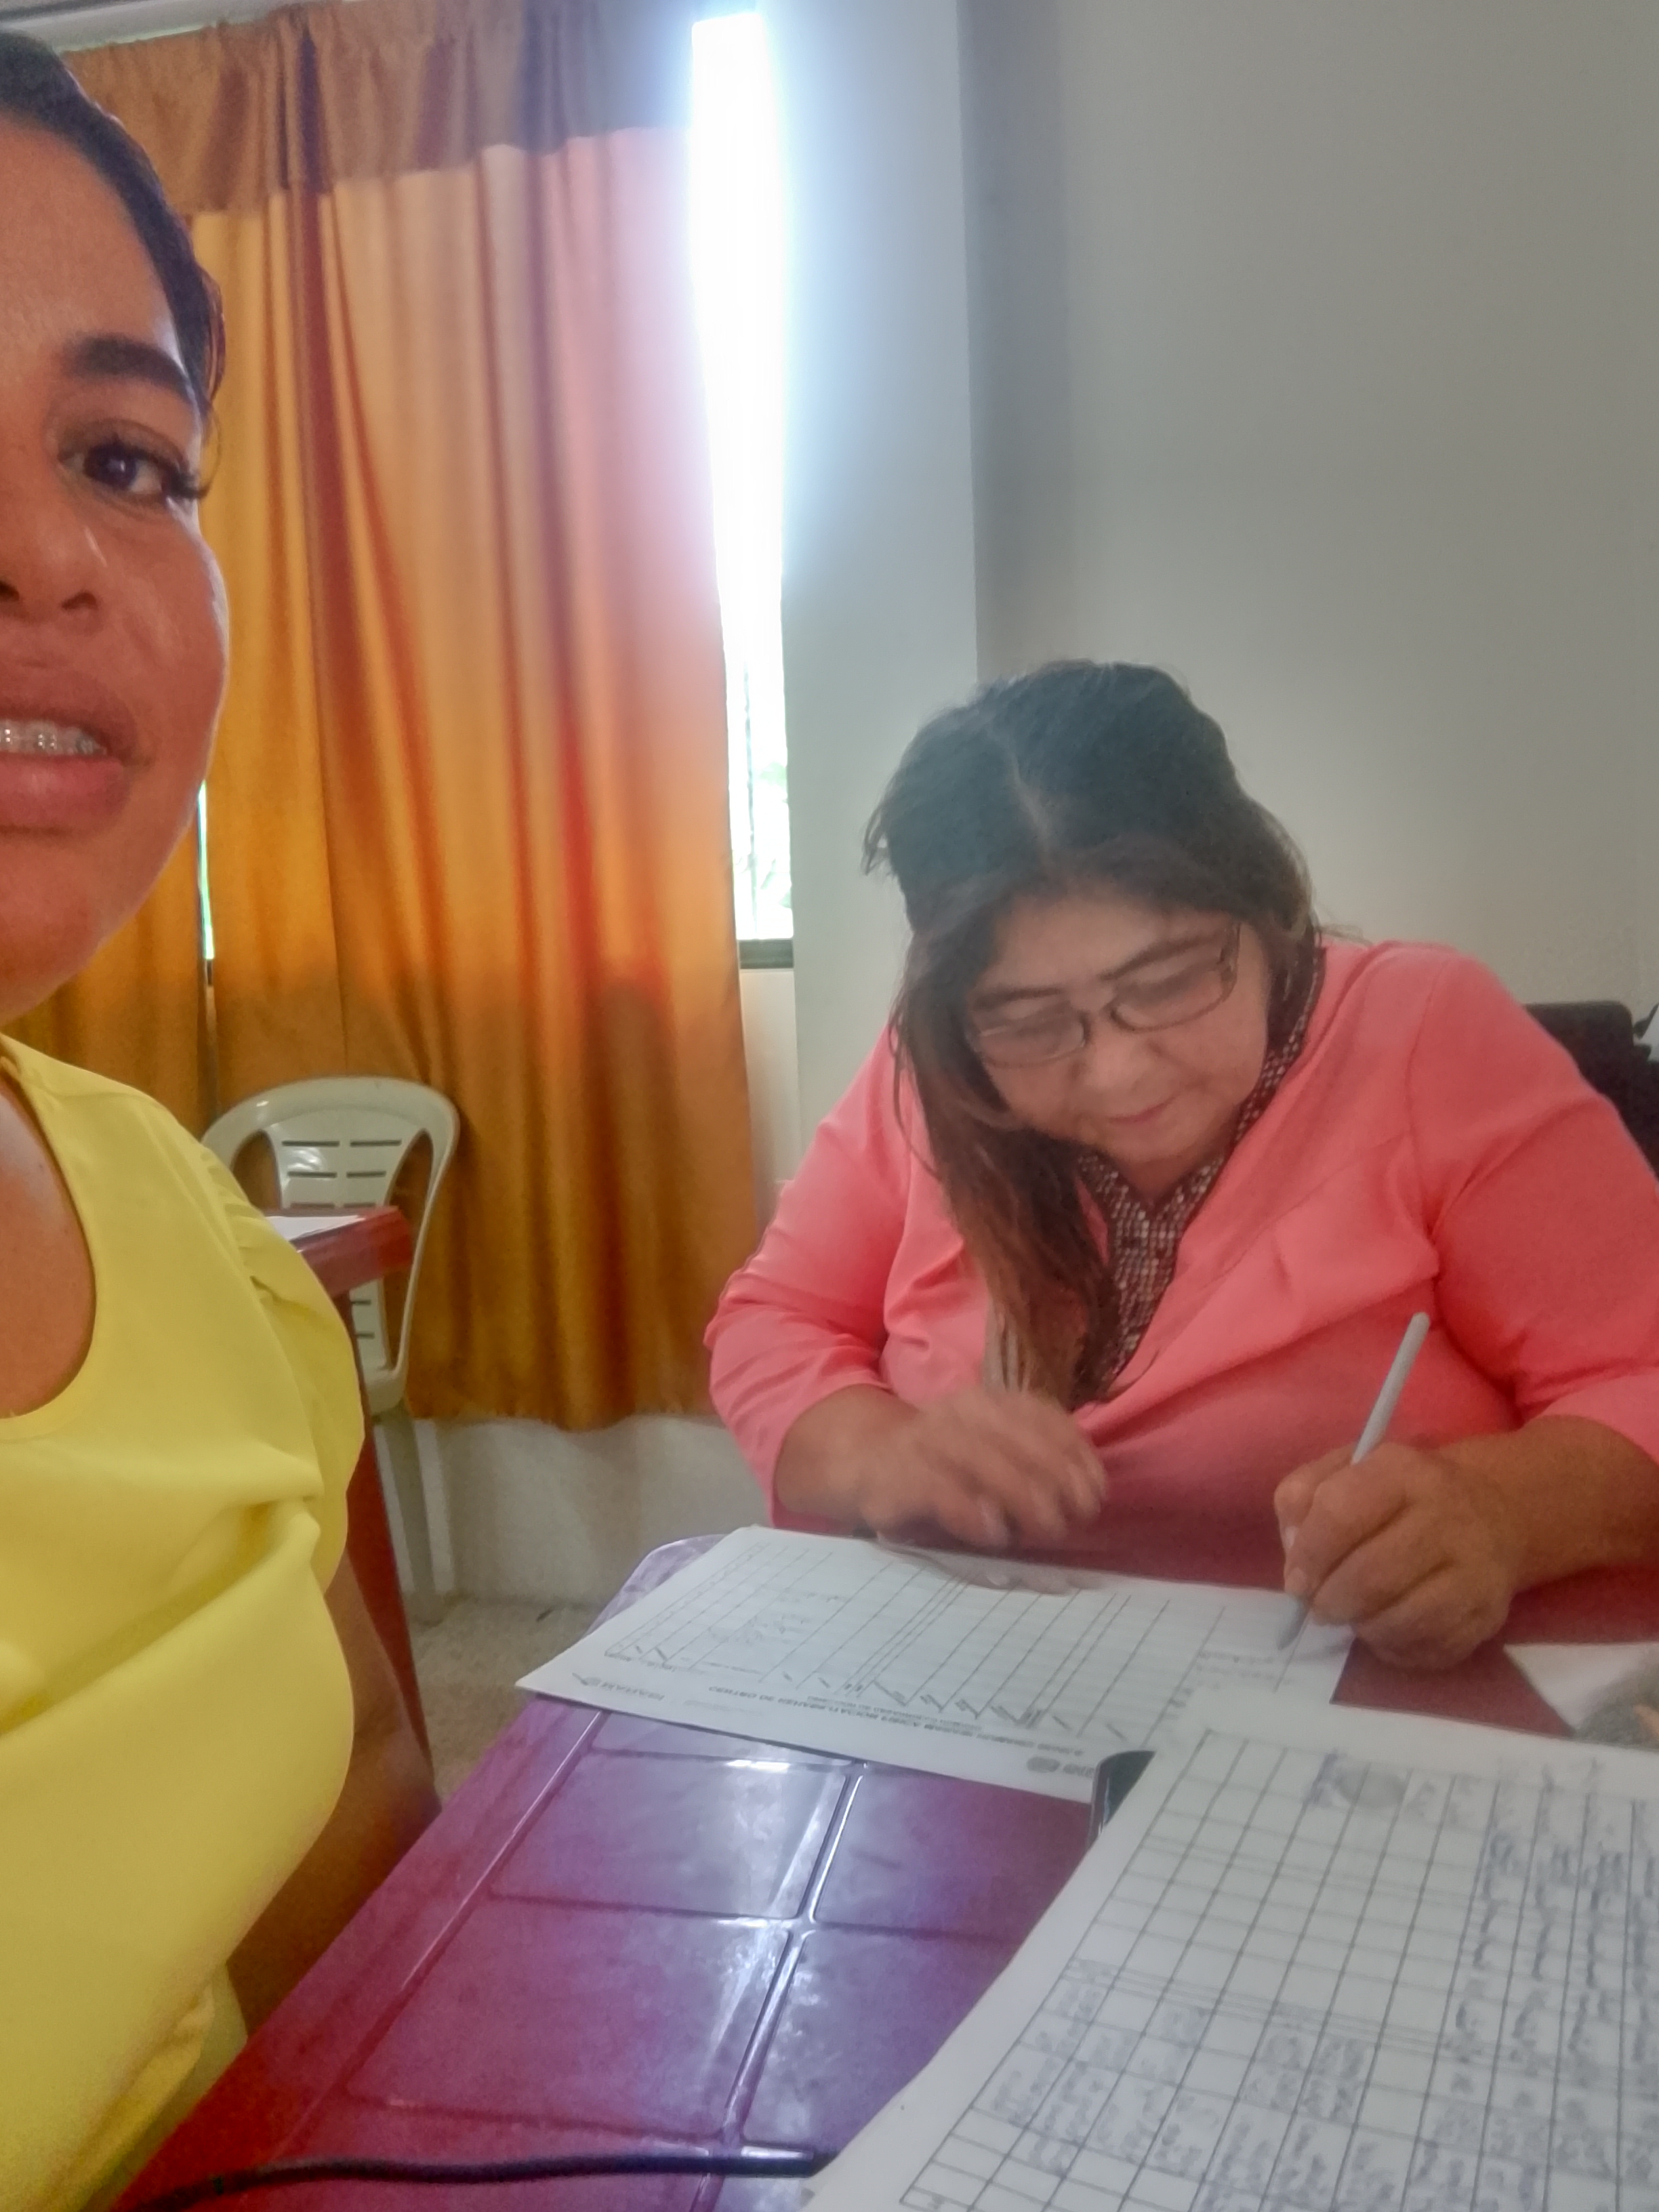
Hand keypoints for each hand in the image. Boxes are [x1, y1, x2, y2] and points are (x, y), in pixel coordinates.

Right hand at [857, 1387, 1105, 1550]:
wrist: (864, 1460)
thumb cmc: (943, 1462)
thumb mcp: (989, 1445)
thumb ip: (1033, 1458)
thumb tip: (1088, 1489)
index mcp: (986, 1402)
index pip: (1040, 1416)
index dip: (1075, 1453)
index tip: (1097, 1490)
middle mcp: (957, 1414)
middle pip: (1016, 1440)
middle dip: (1056, 1478)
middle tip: (1079, 1516)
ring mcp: (926, 1443)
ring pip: (981, 1460)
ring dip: (1023, 1495)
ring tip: (1050, 1527)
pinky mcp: (898, 1478)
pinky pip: (939, 1491)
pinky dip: (971, 1512)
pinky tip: (996, 1533)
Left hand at [1274, 1442, 1525, 1669]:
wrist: (1493, 1513)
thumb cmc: (1401, 1494)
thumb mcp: (1348, 1470)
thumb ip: (1303, 1499)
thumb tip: (1294, 1556)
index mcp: (1403, 1471)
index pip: (1340, 1513)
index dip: (1308, 1554)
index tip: (1296, 1580)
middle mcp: (1447, 1517)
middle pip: (1371, 1575)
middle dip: (1330, 1600)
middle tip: (1318, 1606)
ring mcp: (1474, 1570)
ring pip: (1399, 1619)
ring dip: (1361, 1625)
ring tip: (1353, 1613)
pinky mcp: (1486, 1615)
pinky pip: (1425, 1647)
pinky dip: (1392, 1645)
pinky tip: (1386, 1625)